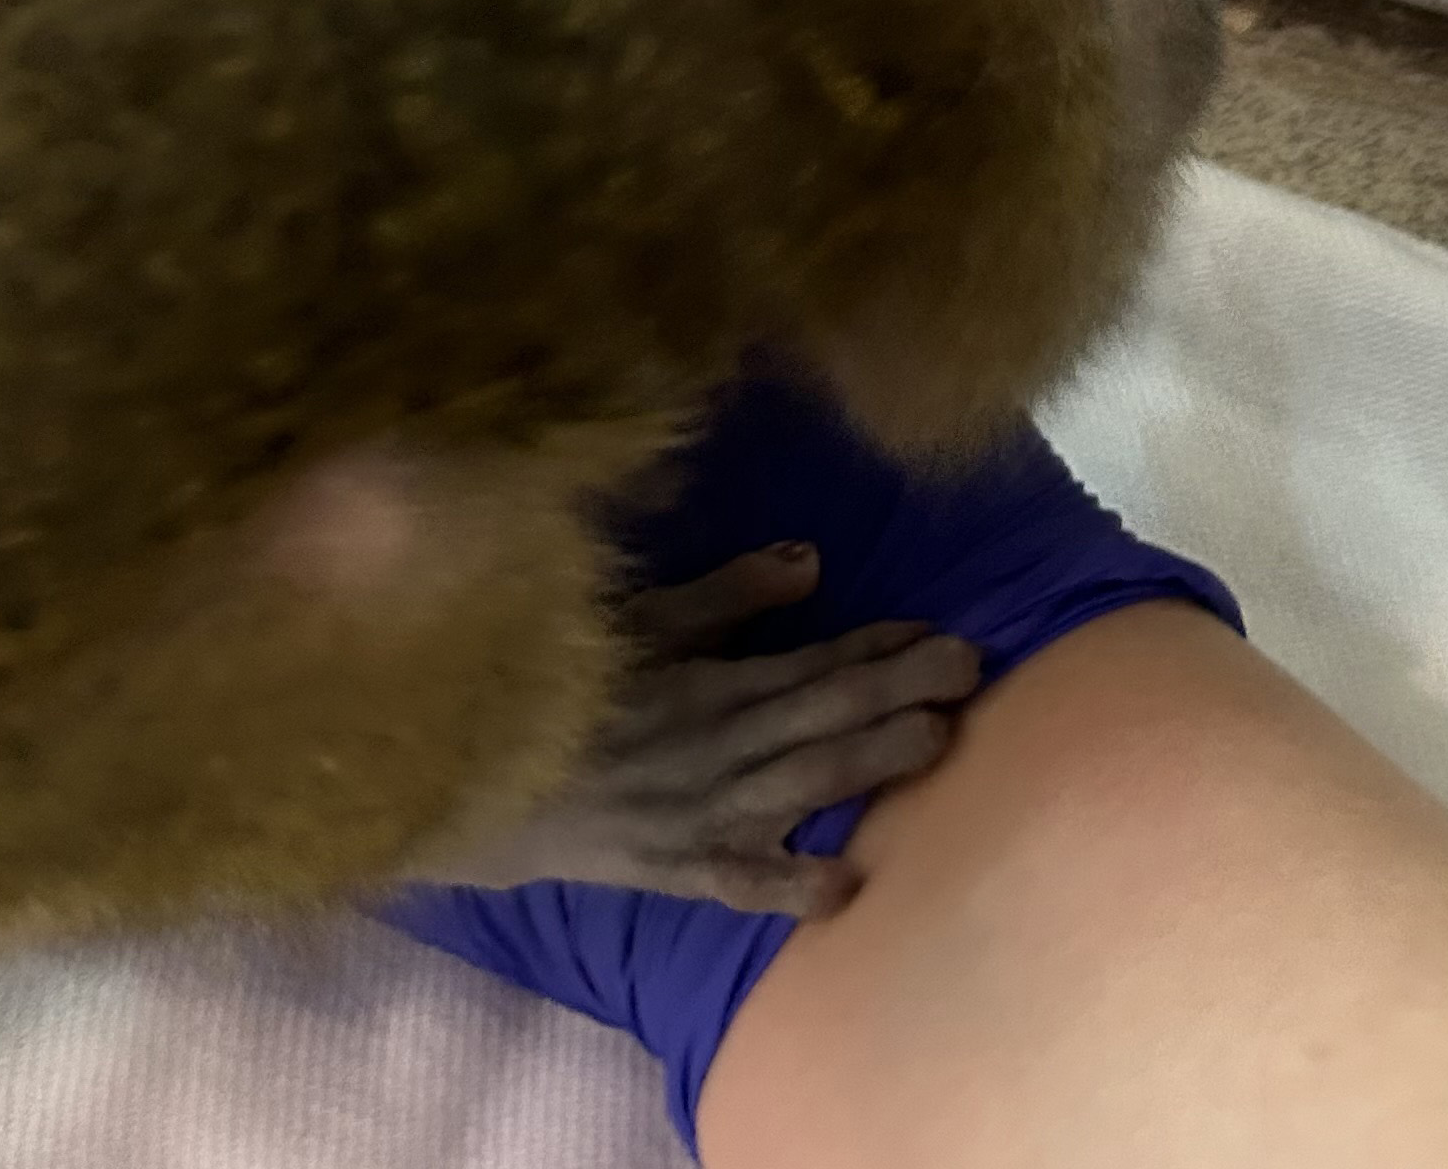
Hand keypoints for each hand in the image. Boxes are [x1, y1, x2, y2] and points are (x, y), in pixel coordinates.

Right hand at [408, 543, 981, 916]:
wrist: (473, 779)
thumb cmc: (557, 681)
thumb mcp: (634, 618)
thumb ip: (724, 596)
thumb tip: (812, 560)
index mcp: (705, 683)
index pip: (812, 662)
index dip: (882, 647)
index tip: (943, 631)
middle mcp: (713, 750)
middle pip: (824, 719)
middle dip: (903, 693)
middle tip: (974, 670)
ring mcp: (697, 816)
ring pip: (802, 786)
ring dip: (874, 763)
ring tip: (941, 741)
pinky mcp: (674, 869)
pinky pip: (740, 883)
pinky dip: (792, 887)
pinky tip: (848, 887)